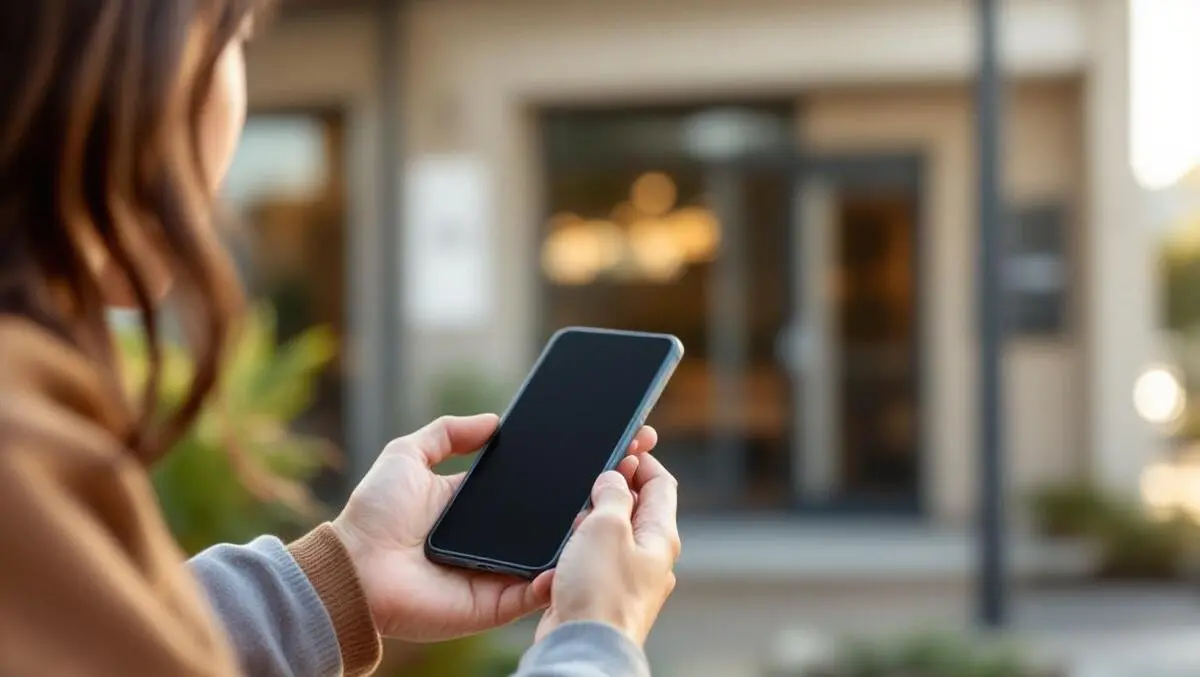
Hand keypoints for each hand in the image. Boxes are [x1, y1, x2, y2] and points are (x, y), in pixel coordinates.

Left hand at [330, 414, 659, 641]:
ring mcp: (500, 572)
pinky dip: (562, 575)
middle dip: (592, 496)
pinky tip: (585, 551)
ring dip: (585, 534)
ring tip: (613, 505)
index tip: (605, 444)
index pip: (537, 485)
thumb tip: (494, 420)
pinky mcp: (497, 603)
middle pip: (555, 518)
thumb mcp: (407, 455)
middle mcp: (496, 539)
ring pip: (555, 554)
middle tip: (628, 469)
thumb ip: (447, 433)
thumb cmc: (372, 516)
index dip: (570, 467)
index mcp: (481, 506)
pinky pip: (538, 591)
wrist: (353, 569)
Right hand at [534, 453, 680, 646]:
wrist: (581, 647)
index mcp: (661, 537)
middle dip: (614, 486)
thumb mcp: (607, 526)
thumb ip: (613, 494)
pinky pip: (593, 557)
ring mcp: (626, 576)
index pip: (662, 485)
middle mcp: (649, 557)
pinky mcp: (601, 592)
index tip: (624, 444)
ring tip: (576, 515)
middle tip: (593, 474)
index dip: (643, 459)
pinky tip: (563, 545)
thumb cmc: (600, 593)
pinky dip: (579, 544)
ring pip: (611, 532)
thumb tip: (614, 478)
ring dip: (592, 516)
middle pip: (637, 506)